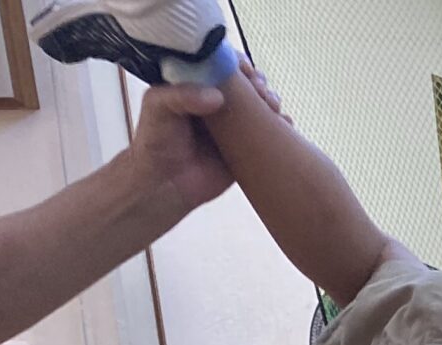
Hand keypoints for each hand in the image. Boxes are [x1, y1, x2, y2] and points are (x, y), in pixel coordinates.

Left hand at [123, 61, 288, 217]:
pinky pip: (268, 133)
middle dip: (258, 81)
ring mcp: (233, 125)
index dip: (235, 62)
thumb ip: (182, 96)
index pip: (219, 63)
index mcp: (194, 85)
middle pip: (244, 82)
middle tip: (260, 90)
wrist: (166, 185)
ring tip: (272, 105)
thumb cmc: (156, 142)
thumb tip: (218, 97)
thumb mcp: (158, 108)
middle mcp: (215, 101)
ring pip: (259, 104)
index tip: (244, 69)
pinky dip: (282, 125)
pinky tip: (285, 123)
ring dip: (272, 99)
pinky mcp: (246, 147)